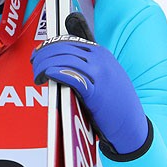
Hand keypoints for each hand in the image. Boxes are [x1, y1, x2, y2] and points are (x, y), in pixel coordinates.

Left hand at [30, 14, 148, 155]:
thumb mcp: (105, 75)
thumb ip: (88, 66)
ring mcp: (99, 73)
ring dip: (45, 65)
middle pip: (63, 48)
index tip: (38, 52)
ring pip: (64, 60)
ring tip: (37, 74)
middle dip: (44, 54)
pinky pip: (70, 75)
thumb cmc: (115, 103)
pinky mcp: (95, 90)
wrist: (132, 125)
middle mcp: (100, 59)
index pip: (69, 41)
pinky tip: (46, 76)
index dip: (49, 45)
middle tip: (33, 63)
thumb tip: (61, 62)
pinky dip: (54, 72)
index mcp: (101, 53)